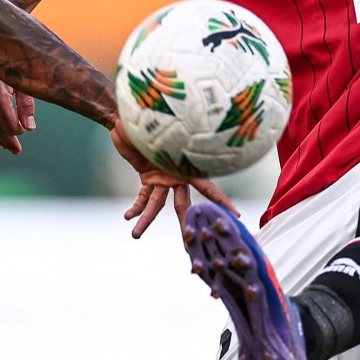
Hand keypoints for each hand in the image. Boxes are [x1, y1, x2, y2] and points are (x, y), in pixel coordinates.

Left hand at [111, 120, 237, 238]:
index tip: (235, 216)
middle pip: (183, 203)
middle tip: (188, 246)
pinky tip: (127, 216)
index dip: (221, 201)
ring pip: (156, 204)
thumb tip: (184, 131)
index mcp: (186, 164)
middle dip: (185, 223)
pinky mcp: (148, 176)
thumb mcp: (159, 127)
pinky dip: (135, 207)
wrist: (125, 114)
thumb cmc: (146, 114)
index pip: (207, 186)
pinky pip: (142, 197)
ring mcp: (163, 176)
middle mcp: (177, 173)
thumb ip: (169, 138)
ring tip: (136, 235)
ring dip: (146, 220)